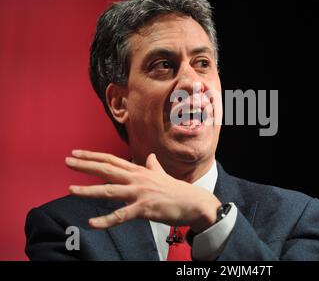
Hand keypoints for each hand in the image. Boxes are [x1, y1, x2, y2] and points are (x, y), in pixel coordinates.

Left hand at [65, 150, 220, 231]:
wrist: (193, 202)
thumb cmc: (176, 190)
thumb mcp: (162, 175)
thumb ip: (153, 166)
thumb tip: (151, 157)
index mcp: (140, 171)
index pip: (112, 160)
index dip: (94, 156)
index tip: (77, 152)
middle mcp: (137, 179)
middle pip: (107, 170)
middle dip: (86, 165)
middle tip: (68, 160)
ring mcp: (140, 194)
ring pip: (110, 191)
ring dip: (89, 190)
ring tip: (70, 190)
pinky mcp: (143, 209)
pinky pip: (121, 216)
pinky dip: (105, 220)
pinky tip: (91, 223)